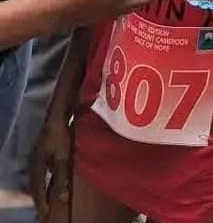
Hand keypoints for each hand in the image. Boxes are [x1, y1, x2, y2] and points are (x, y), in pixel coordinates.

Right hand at [30, 107, 71, 222]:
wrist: (58, 114)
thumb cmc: (60, 135)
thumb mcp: (62, 158)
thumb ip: (61, 178)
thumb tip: (62, 199)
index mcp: (36, 166)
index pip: (36, 189)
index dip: (41, 202)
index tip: (44, 213)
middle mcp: (35, 161)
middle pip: (35, 184)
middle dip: (39, 196)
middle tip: (44, 208)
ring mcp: (40, 153)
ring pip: (40, 175)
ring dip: (44, 186)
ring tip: (48, 195)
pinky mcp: (46, 147)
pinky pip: (45, 167)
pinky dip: (49, 175)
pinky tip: (55, 175)